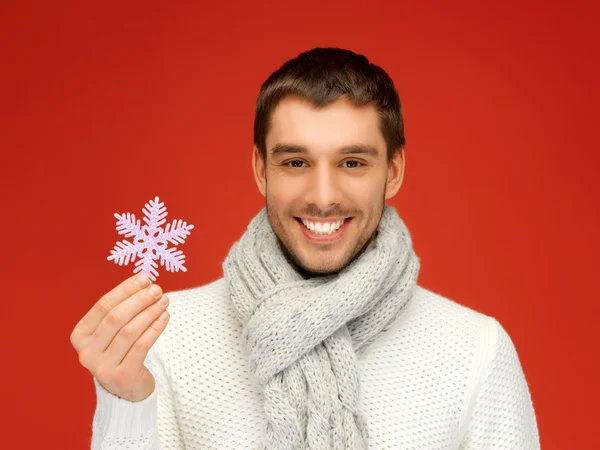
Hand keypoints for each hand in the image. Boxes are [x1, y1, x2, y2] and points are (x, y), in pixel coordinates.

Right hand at [70, 273, 169, 400]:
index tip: (145, 278)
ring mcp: (102, 367)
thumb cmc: (121, 350)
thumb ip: (122, 308)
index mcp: (80, 335)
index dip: (125, 290)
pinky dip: (155, 329)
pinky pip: (141, 346)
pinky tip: (165, 317)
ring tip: (164, 302)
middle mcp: (86, 352)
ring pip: (129, 331)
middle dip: (139, 300)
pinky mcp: (122, 377)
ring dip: (149, 312)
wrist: (127, 389)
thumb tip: (144, 281)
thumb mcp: (113, 331)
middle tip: (157, 290)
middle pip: (116, 317)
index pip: (103, 305)